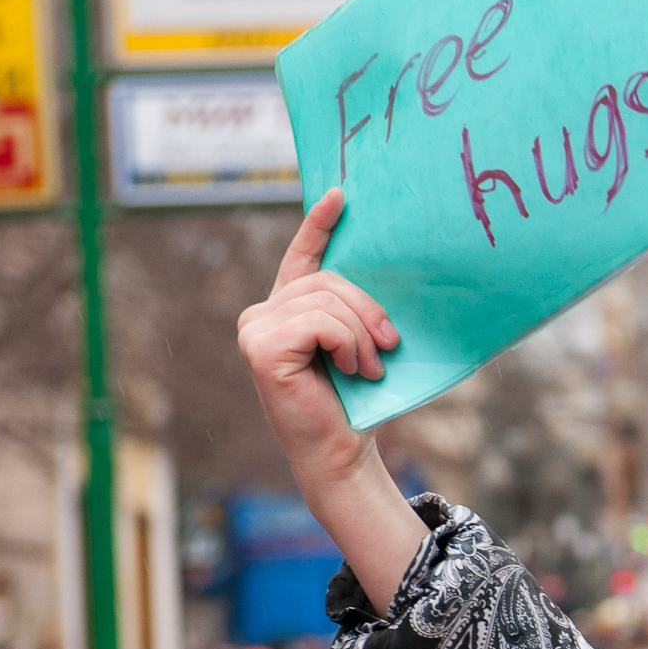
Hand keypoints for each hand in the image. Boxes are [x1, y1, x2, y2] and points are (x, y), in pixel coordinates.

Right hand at [233, 189, 424, 611]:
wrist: (344, 453)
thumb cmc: (357, 403)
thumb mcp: (362, 345)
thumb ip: (357, 311)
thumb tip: (392, 270)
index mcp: (287, 310)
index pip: (302, 257)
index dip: (319, 225)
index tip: (342, 196)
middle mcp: (261, 314)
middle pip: (327, 280)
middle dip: (368, 309)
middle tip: (390, 345)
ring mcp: (255, 328)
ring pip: (326, 299)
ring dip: (362, 334)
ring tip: (370, 367)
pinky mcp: (261, 347)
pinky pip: (321, 321)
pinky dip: (348, 343)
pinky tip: (354, 369)